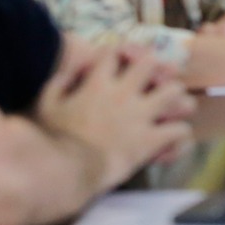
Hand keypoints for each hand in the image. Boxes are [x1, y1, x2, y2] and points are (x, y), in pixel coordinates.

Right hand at [36, 42, 191, 189]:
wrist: (63, 172)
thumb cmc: (50, 140)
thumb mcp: (44, 106)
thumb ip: (57, 84)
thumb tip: (67, 71)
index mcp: (97, 84)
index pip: (114, 53)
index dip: (119, 53)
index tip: (122, 60)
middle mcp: (123, 94)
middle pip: (150, 62)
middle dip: (155, 66)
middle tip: (156, 77)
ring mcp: (139, 116)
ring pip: (173, 92)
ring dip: (175, 97)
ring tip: (174, 104)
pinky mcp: (149, 141)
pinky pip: (178, 130)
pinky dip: (179, 133)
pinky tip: (174, 137)